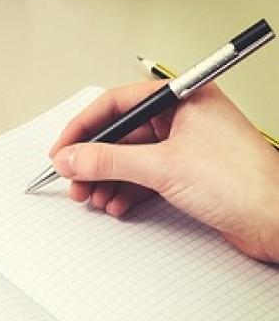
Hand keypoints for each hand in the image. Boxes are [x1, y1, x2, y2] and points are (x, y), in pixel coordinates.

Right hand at [49, 81, 278, 262]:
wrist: (278, 221)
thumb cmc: (245, 183)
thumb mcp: (163, 167)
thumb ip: (109, 161)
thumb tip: (74, 157)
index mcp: (183, 98)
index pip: (118, 103)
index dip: (84, 127)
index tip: (63, 149)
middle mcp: (184, 118)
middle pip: (121, 133)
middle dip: (94, 160)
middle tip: (74, 178)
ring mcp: (186, 146)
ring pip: (130, 158)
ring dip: (106, 179)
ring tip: (91, 196)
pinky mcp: (188, 173)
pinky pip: (144, 176)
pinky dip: (126, 190)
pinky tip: (117, 204)